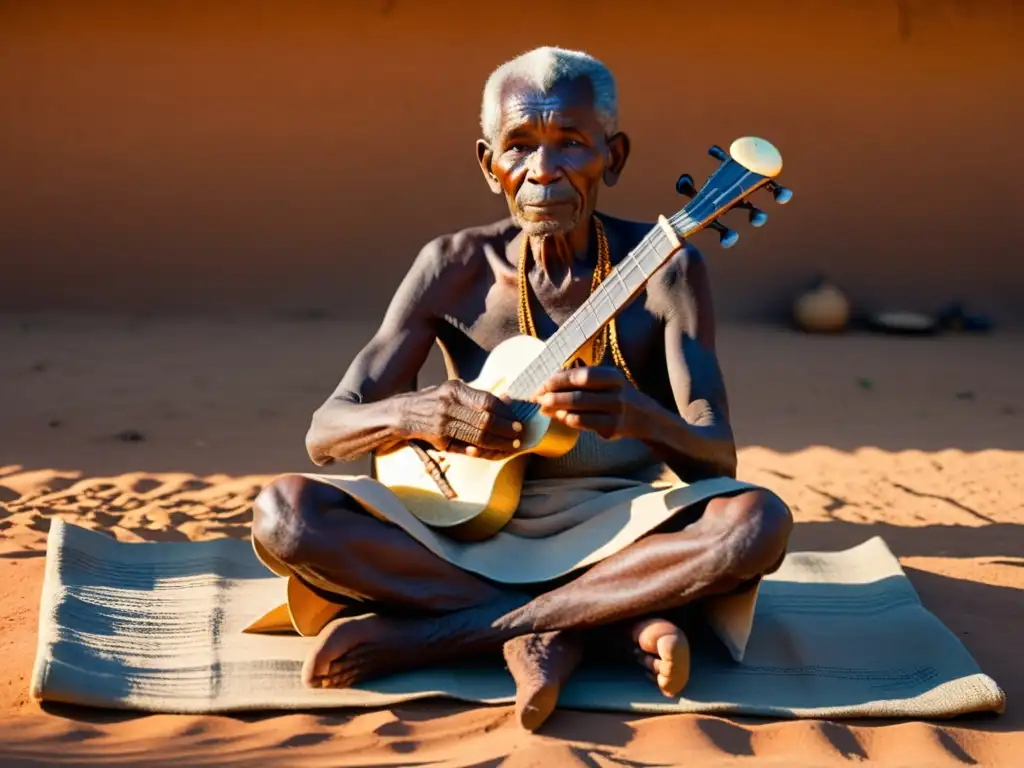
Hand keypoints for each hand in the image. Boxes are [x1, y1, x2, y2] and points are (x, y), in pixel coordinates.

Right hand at [402, 379, 523, 458]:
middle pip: (485, 421)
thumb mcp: (453, 391)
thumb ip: (478, 397)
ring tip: (512, 445)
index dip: (505, 412)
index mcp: (455, 390)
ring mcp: (443, 424)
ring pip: (477, 437)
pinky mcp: (439, 440)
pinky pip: (465, 448)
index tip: (518, 419)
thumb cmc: (435, 401)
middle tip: (519, 434)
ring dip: (499, 443)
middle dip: (506, 429)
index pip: (487, 401)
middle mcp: (449, 406)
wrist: (403, 414)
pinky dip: (481, 452)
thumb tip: (507, 400)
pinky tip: (494, 452)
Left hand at [532, 366, 641, 440]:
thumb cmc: (614, 394)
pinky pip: (584, 424)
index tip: (543, 384)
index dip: (559, 380)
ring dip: (557, 410)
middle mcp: (617, 393)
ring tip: (543, 408)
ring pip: (579, 411)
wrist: (643, 416)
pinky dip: (568, 420)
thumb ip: (581, 380)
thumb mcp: (605, 381)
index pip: (581, 376)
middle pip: (578, 394)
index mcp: (612, 376)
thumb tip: (548, 384)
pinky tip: (560, 417)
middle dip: (554, 396)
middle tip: (537, 398)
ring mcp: (615, 412)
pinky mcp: (612, 428)